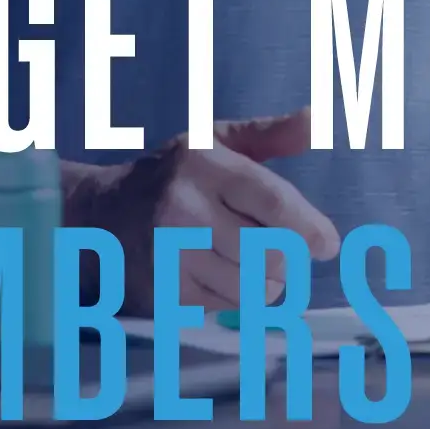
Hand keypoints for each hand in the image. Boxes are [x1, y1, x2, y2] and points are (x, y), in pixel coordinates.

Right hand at [71, 108, 341, 314]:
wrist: (101, 214)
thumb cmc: (174, 175)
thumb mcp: (217, 141)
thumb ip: (270, 134)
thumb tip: (317, 120)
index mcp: (205, 164)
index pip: (271, 201)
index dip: (308, 227)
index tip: (328, 244)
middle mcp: (184, 208)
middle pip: (268, 255)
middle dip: (287, 259)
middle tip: (281, 250)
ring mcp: (170, 254)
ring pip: (251, 288)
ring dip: (266, 283)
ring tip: (252, 264)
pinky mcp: (163, 291)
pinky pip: (225, 308)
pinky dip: (236, 298)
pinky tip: (221, 276)